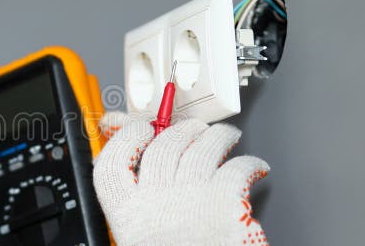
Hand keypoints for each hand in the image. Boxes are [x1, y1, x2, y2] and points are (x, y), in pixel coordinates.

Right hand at [94, 111, 269, 244]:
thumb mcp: (141, 241)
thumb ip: (138, 210)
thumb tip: (143, 173)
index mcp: (128, 216)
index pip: (112, 163)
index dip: (124, 138)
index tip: (136, 130)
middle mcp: (156, 202)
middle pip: (163, 147)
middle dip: (180, 131)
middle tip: (190, 130)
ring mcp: (191, 198)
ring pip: (202, 148)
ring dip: (216, 137)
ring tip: (225, 137)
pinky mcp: (226, 202)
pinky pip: (237, 168)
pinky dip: (249, 163)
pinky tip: (253, 166)